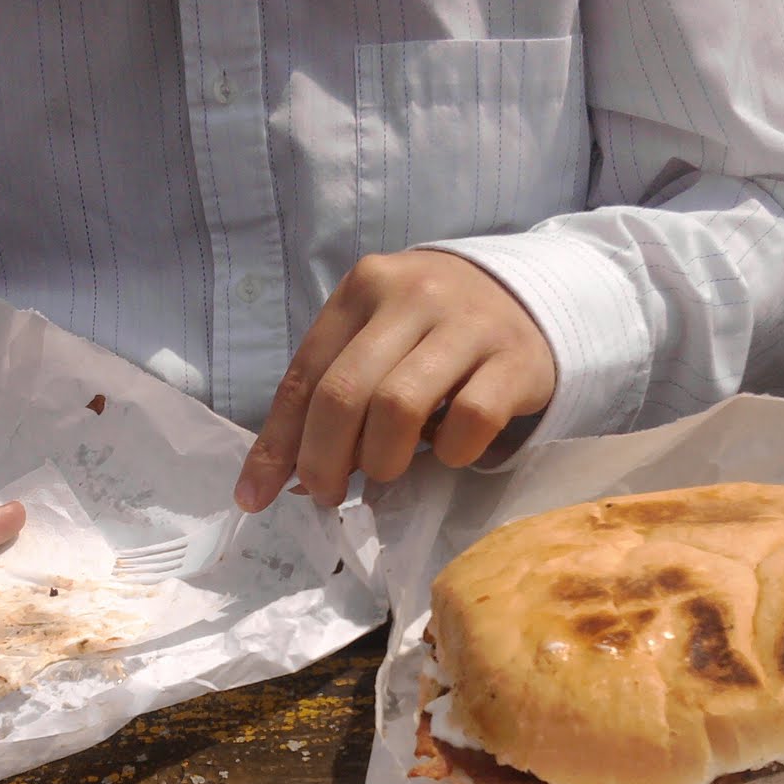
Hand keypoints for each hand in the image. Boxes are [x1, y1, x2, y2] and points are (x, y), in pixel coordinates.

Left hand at [234, 250, 554, 511]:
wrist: (527, 297)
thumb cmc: (432, 329)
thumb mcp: (376, 339)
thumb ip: (334, 389)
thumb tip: (286, 475)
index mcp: (364, 288)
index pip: (306, 375)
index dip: (277, 443)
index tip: (256, 496)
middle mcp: (413, 295)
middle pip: (346, 393)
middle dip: (324, 459)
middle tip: (327, 494)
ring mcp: (469, 324)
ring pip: (401, 407)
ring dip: (382, 459)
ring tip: (387, 470)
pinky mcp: (516, 357)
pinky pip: (471, 419)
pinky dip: (451, 452)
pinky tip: (449, 451)